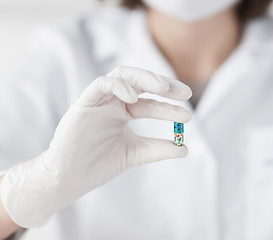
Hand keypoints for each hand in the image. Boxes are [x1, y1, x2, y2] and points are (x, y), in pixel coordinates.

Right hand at [0, 66, 191, 227]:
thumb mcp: (136, 153)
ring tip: (164, 88)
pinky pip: (100, 85)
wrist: (71, 179)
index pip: (151, 100)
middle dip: (163, 84)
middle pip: (141, 82)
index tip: (188, 112)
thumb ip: (158, 149)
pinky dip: (118, 86)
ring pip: (123, 75)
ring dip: (145, 78)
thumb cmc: (99, 164)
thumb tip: (185, 148)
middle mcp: (114, 102)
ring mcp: (99, 100)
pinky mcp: (83, 103)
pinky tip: (134, 98)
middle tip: (185, 93)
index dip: (169, 103)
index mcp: (124, 112)